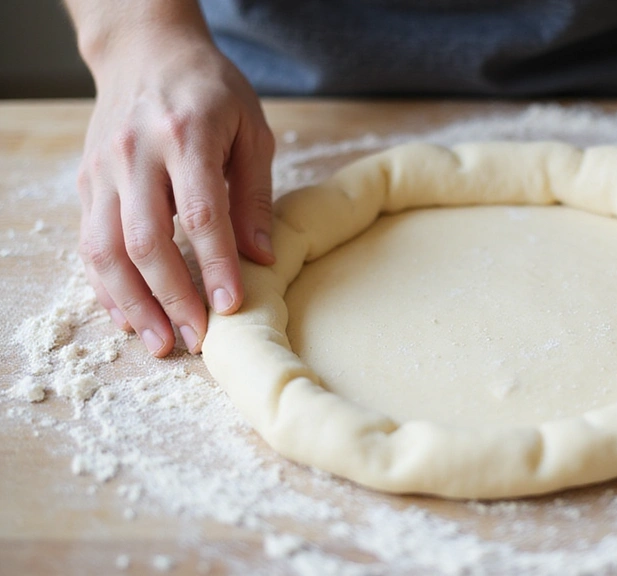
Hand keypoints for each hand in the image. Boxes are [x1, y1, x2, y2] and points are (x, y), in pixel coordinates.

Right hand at [76, 32, 274, 356]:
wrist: (146, 50)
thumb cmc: (210, 90)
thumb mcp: (251, 130)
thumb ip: (253, 195)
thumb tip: (262, 259)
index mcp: (185, 135)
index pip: (200, 213)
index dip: (216, 266)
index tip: (231, 307)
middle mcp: (135, 154)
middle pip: (145, 240)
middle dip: (172, 297)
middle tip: (197, 339)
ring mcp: (103, 169)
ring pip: (106, 249)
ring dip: (133, 304)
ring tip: (161, 342)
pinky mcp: (86, 183)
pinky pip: (89, 243)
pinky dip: (106, 286)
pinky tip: (129, 316)